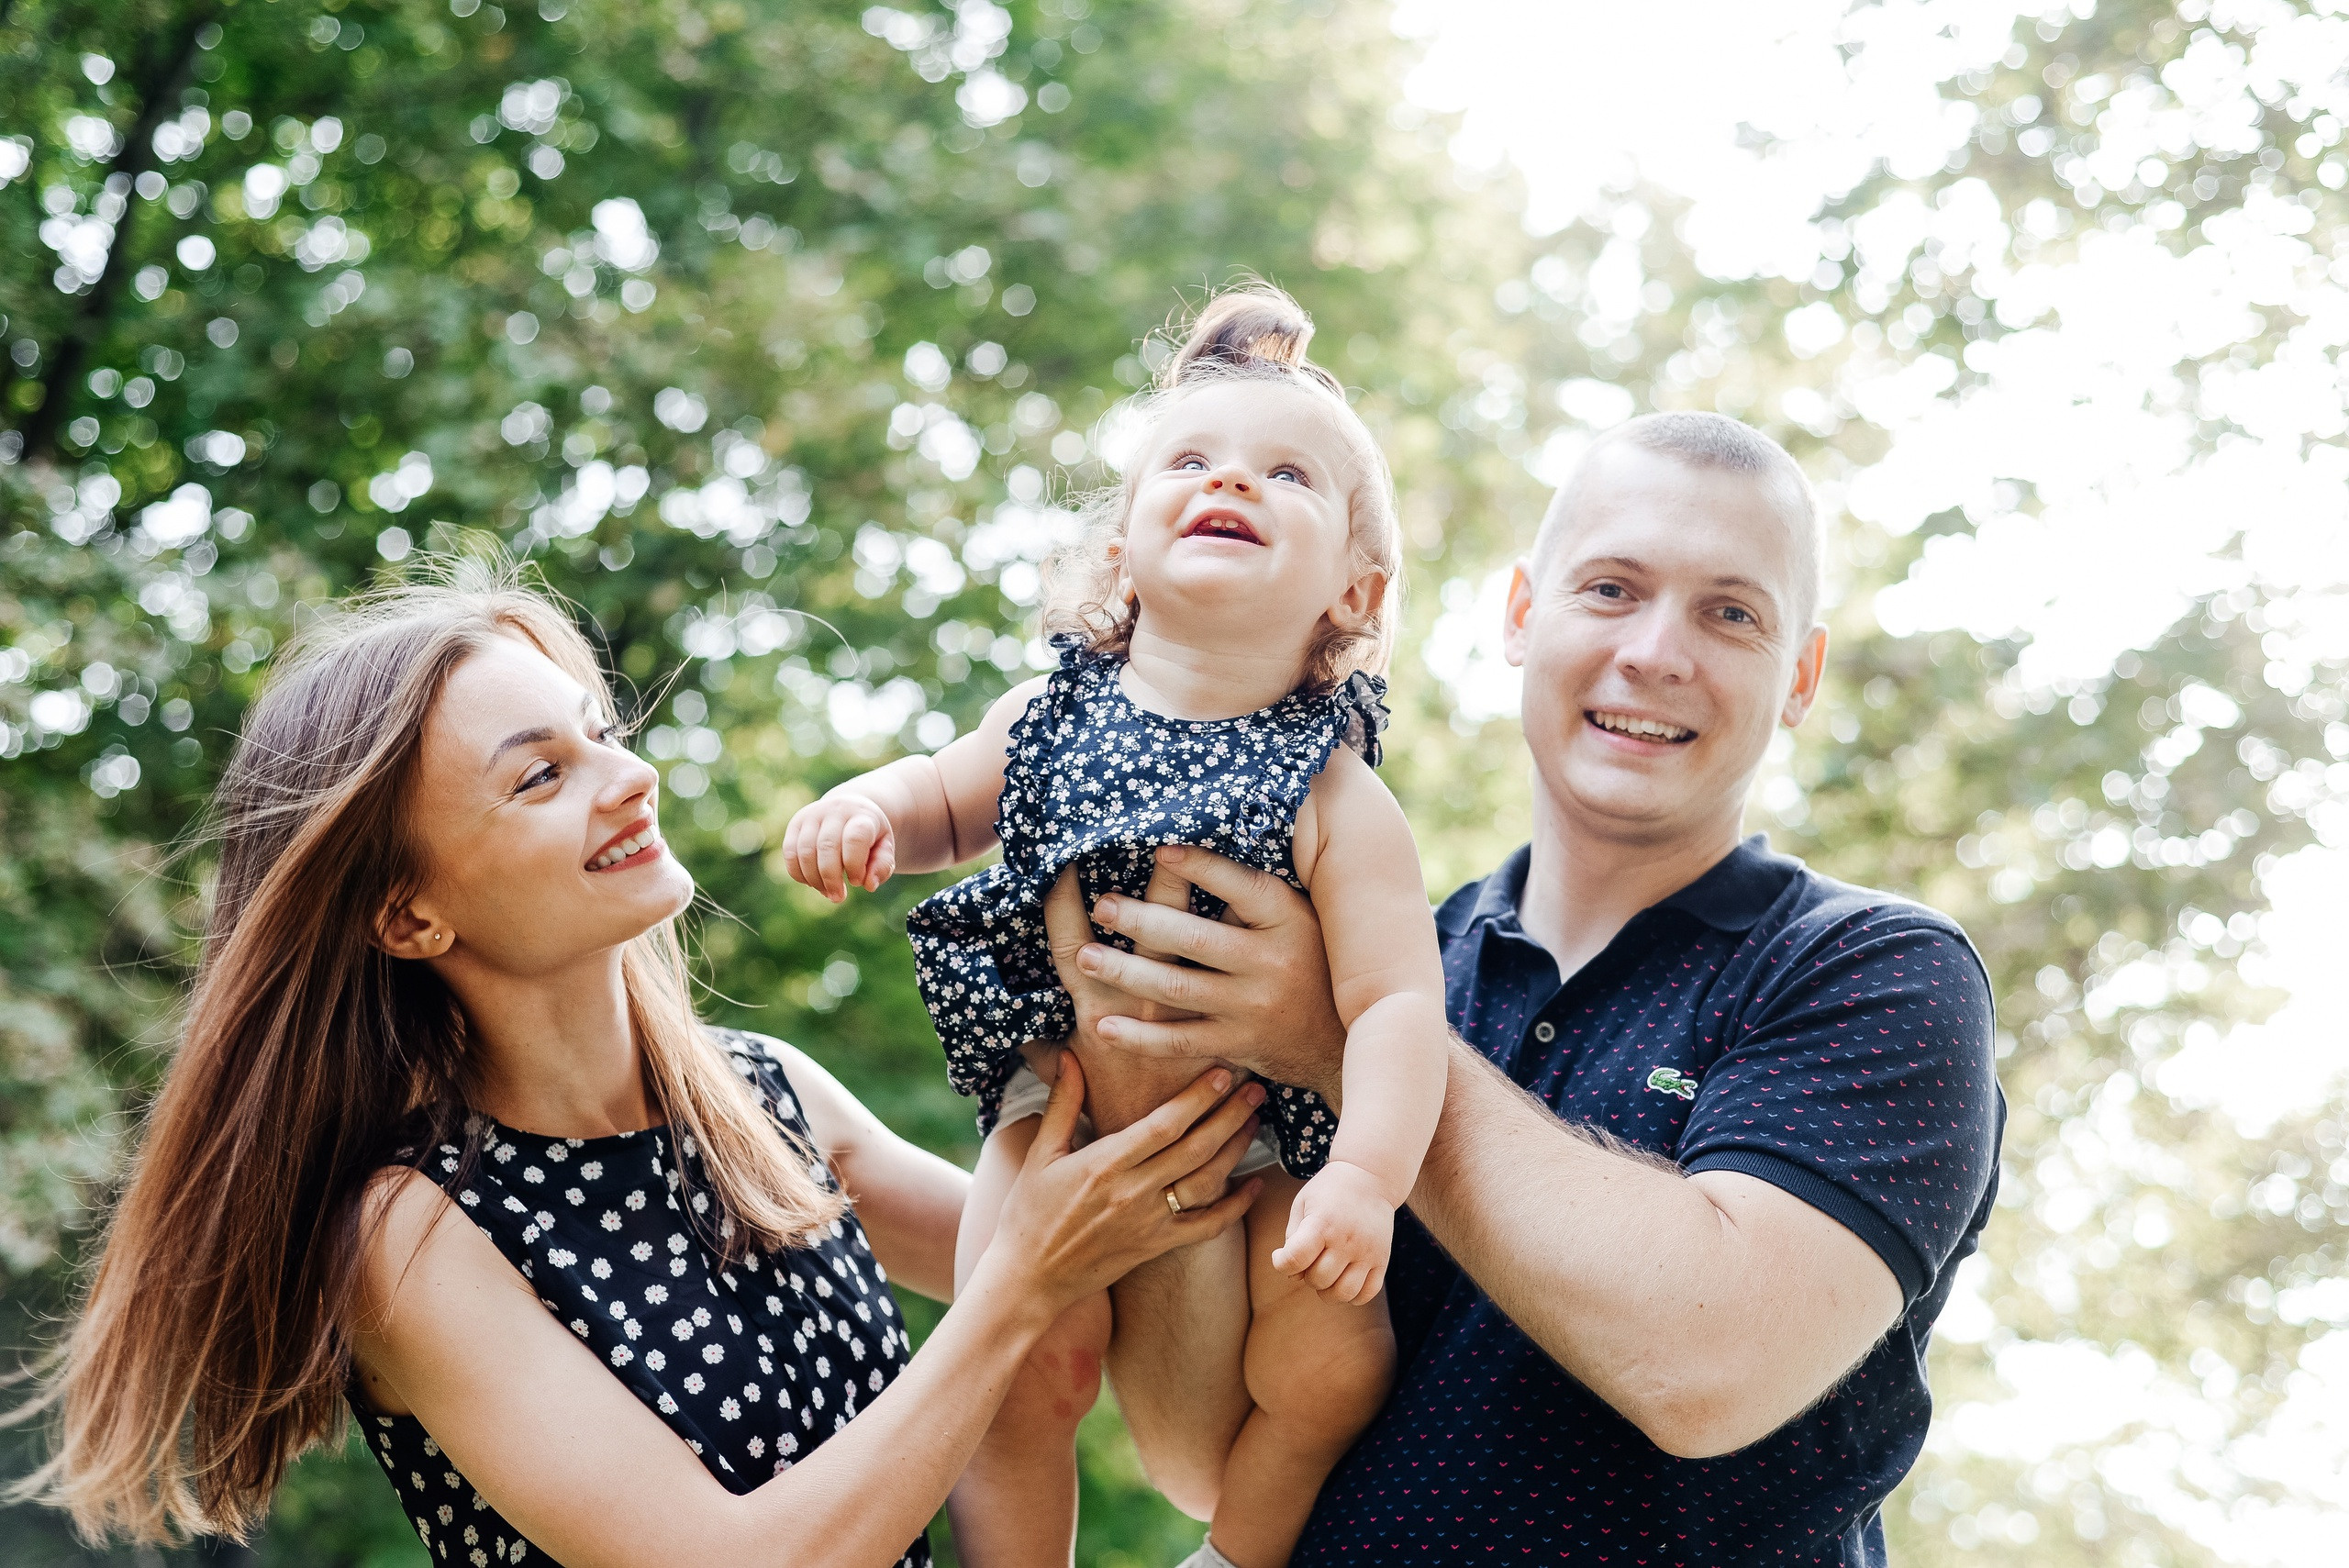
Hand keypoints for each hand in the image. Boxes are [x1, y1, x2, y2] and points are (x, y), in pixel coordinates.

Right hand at [781, 793, 894, 900]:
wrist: (851, 808)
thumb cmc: (870, 835)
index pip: (854, 838)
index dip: (854, 865)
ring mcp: (812, 815)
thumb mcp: (885, 847)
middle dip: (831, 878)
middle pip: (827, 847)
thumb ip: (882, 866)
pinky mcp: (795, 823)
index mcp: (862, 815)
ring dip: (814, 879)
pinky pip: (790, 852)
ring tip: (827, 892)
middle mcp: (835, 810)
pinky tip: (812, 884)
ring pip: (806, 851)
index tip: (857, 881)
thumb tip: (868, 885)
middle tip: (838, 897)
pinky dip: (798, 873)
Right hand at [985, 1057, 1264, 1313]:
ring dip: (1235, 1151)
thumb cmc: (1029, 1212)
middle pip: (1194, 1148)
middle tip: (1255, 1090)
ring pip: (1206, 1183)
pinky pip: (1206, 1227)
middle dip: (1229, 1116)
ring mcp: (1149, 1222)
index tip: (1222, 1073)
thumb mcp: (1041, 1154)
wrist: (1029, 1277)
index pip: (1163, 1125)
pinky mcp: (1157, 1246)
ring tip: (1255, 1123)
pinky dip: (1235, 1207)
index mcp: (1105, 1164)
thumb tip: (1069, 1055)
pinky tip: (1254, 1185)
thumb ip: (1063, 1103)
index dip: (1197, 1098)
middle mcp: (1132, 1193)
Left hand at [1042, 845, 1347, 1099]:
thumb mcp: (1298, 918)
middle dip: (1141, 921)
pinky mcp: (1237, 1045)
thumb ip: (1253, 897)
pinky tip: (1103, 1027)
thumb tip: (1189, 856)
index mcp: (1286, 919)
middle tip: (1103, 906)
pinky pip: (1180, 1041)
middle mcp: (1270, 964)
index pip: (1240, 885)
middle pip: (1194, 938)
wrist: (1343, 1039)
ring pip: (1177, 988)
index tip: (1158, 851)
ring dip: (1126, 972)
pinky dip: (1139, 1036)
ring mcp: (1251, 1008)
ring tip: (1087, 957)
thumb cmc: (1311, 961)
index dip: (1199, 867)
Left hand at [1269, 1159, 1392, 1304]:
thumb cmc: (1329, 1191)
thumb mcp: (1302, 1204)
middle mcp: (1347, 1239)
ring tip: (1325, 1273)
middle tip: (1308, 1260)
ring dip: (1327, 1291)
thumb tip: (1293, 1274)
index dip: (1281, 1263)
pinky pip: (1367, 1293)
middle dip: (1305, 1276)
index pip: (1295, 1259)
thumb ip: (1292, 1238)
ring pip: (1343, 1293)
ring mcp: (1367, 1251)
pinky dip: (1352, 1296)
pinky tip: (1344, 1279)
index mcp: (1322, 1222)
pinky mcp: (1382, 1259)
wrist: (1370, 1176)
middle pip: (1318, 1279)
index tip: (1281, 1255)